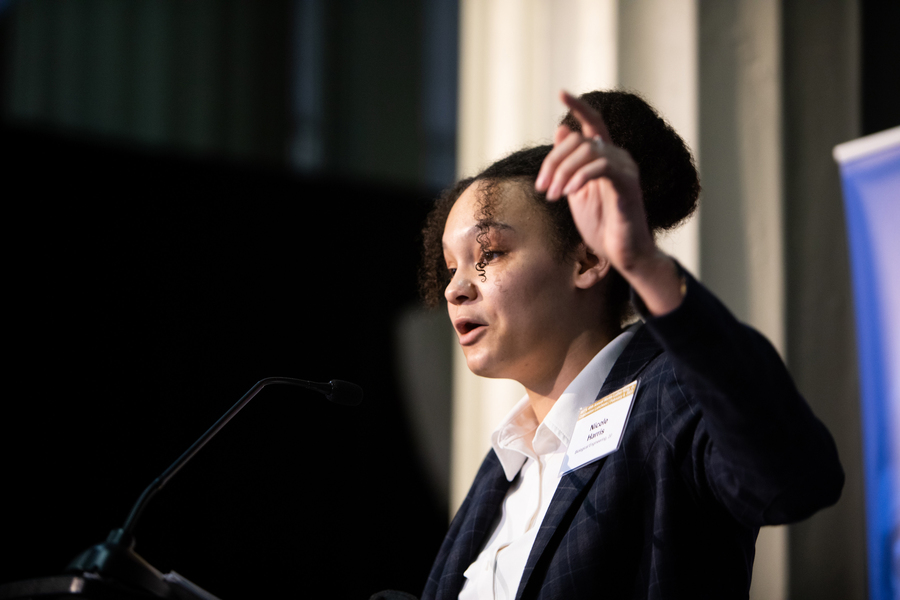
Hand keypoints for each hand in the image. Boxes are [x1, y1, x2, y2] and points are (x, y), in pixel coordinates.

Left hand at [535, 91, 682, 314]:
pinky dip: (579, 177)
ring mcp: (626, 169)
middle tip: (542, 188)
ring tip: (551, 195)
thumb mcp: (576, 191)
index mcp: (606, 157)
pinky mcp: (628, 185)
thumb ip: (569, 164)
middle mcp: (619, 157)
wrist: (622, 254)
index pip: (593, 123)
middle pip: (580, 140)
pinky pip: (602, 167)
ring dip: (562, 172)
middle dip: (553, 162)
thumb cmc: (602, 225)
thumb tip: (561, 130)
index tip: (561, 93)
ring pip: (589, 151)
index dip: (579, 106)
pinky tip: (568, 193)